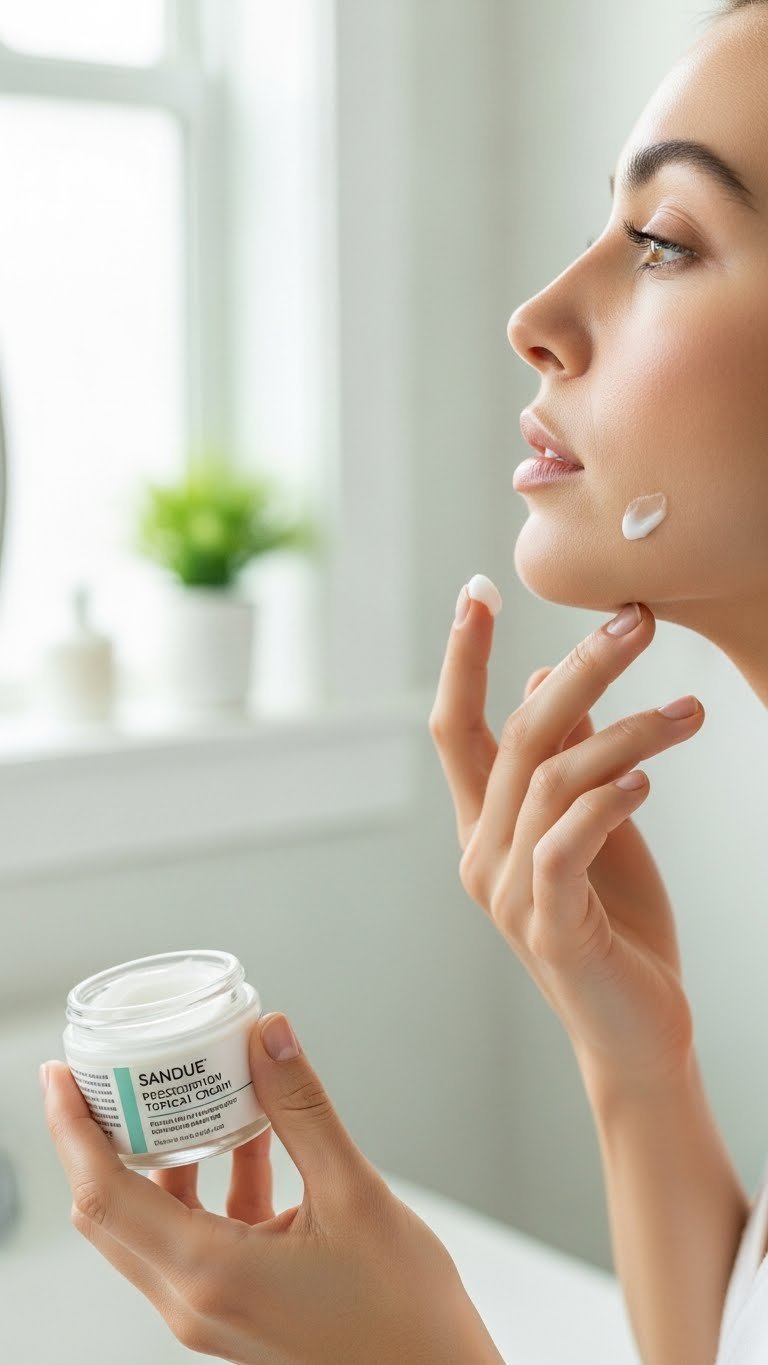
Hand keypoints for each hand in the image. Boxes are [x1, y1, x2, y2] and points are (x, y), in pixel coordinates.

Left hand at [41, 1013, 501, 1364]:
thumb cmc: (403, 1313)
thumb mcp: (354, 1193)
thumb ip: (303, 1110)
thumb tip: (268, 1036)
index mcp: (209, 1275)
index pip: (103, 1194)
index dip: (71, 1130)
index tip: (60, 1075)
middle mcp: (193, 1300)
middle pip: (109, 1209)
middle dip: (97, 1136)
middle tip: (104, 1073)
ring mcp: (210, 1309)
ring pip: (150, 1220)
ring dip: (157, 1154)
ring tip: (178, 1090)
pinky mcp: (234, 1305)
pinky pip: (196, 1233)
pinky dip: (206, 1181)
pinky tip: (249, 1133)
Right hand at [429, 597, 703, 1096]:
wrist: (638, 1033)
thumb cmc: (618, 926)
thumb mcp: (595, 826)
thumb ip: (570, 758)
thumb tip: (556, 674)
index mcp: (485, 825)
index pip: (459, 726)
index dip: (463, 658)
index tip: (479, 590)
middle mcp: (482, 852)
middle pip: (514, 736)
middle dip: (580, 670)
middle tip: (637, 620)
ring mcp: (508, 892)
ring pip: (551, 781)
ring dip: (627, 734)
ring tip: (690, 714)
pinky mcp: (549, 926)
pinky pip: (565, 844)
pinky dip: (606, 802)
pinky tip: (646, 780)